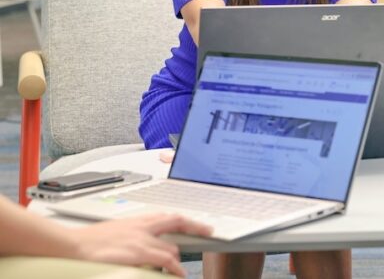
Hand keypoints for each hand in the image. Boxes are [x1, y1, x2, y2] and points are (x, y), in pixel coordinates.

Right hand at [68, 213, 212, 276]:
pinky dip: (174, 268)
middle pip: (176, 224)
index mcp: (137, 221)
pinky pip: (165, 260)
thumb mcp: (114, 233)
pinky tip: (177, 274)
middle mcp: (142, 227)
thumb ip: (131, 236)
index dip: (188, 220)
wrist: (69, 245)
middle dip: (194, 229)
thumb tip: (139, 245)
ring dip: (178, 259)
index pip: (169, 217)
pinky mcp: (137, 252)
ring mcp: (141, 239)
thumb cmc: (87, 242)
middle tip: (206, 234)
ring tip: (180, 270)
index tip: (202, 225)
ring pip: (171, 248)